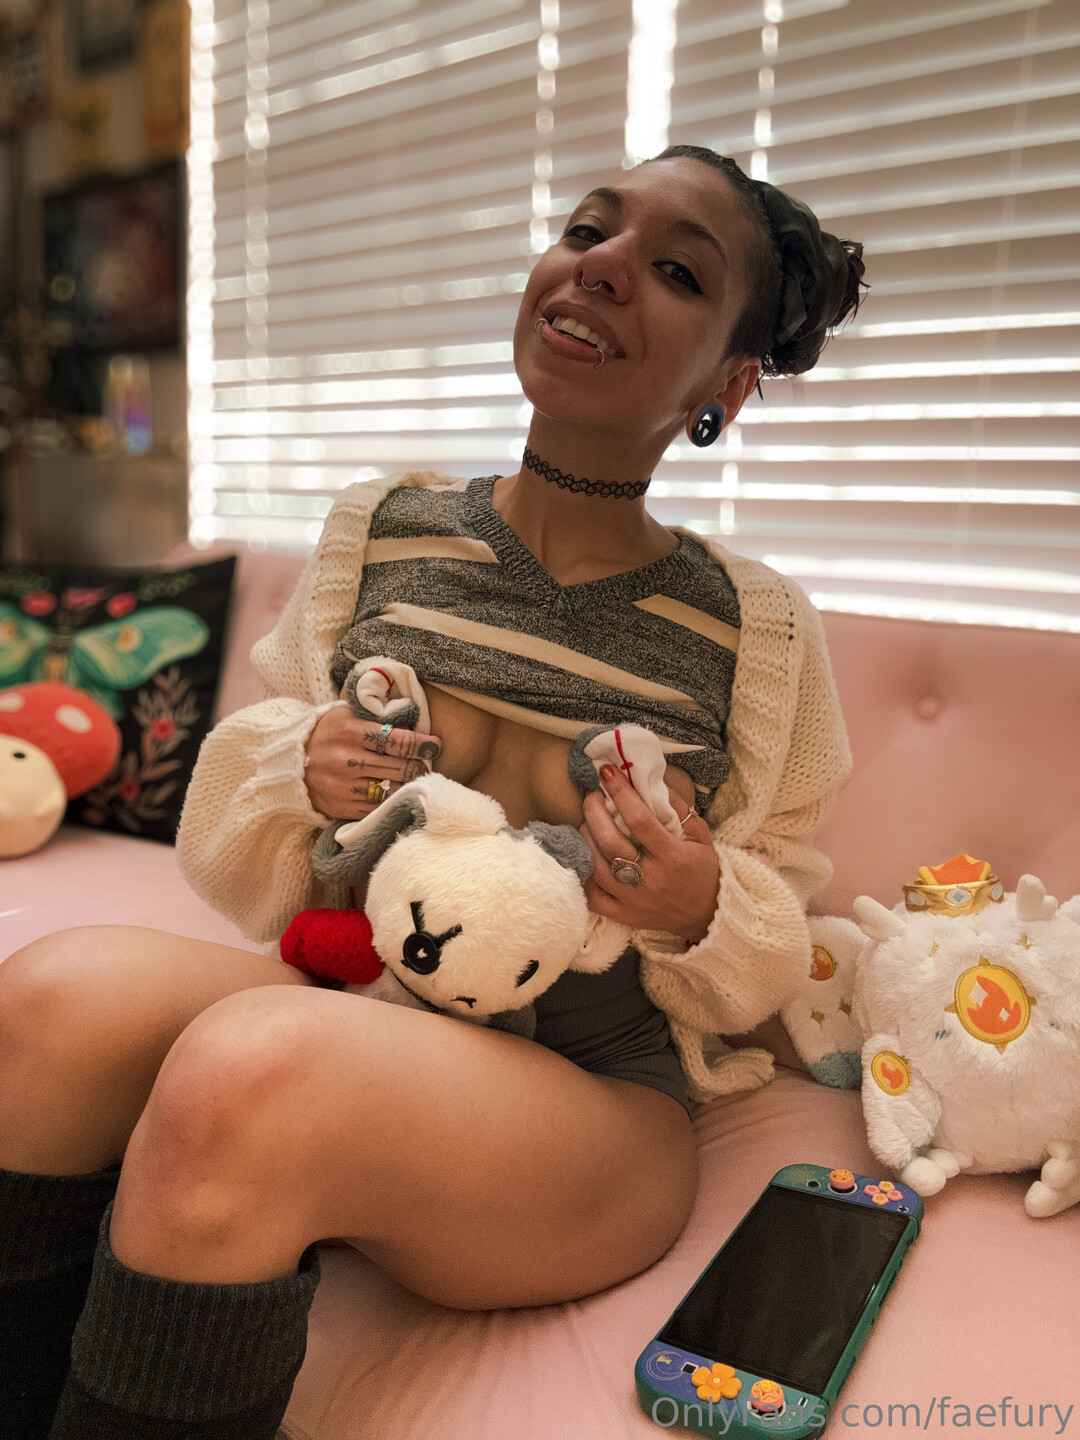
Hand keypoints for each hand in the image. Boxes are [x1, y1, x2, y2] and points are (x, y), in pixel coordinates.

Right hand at [304, 703, 440, 820]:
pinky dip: (392, 803)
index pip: (398, 740)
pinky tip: (399, 795)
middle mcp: (346, 760)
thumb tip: (412, 715)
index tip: (436, 745)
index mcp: (349, 731)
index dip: (423, 744)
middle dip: (420, 766)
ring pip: (393, 791)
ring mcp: (343, 787)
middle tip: (428, 763)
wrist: (288, 763)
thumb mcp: (345, 713)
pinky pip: (378, 809)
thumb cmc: (326, 733)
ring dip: (409, 786)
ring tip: (417, 780)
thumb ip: (374, 713)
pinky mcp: (341, 807)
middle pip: (401, 768)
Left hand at [578, 764, 719, 943]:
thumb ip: (677, 808)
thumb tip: (649, 781)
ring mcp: (634, 901)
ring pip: (596, 868)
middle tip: (591, 796)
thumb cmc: (702, 869)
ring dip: (585, 839)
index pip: (640, 820)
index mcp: (673, 857)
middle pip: (611, 843)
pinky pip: (592, 896)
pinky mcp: (623, 915)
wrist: (707, 913)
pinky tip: (584, 853)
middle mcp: (651, 880)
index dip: (620, 794)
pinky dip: (582, 872)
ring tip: (587, 822)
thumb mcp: (700, 835)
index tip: (607, 773)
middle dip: (594, 813)